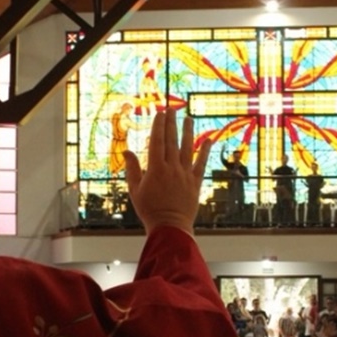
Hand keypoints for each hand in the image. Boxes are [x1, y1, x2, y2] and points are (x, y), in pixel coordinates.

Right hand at [124, 109, 209, 234]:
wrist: (170, 226)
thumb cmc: (149, 210)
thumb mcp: (135, 190)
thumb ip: (132, 169)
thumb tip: (127, 151)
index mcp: (155, 168)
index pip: (157, 141)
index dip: (159, 126)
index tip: (160, 113)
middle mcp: (171, 168)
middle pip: (172, 141)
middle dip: (171, 123)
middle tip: (172, 109)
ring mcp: (185, 174)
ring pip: (187, 148)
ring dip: (188, 132)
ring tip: (189, 119)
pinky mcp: (195, 182)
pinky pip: (201, 164)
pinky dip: (206, 151)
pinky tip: (209, 140)